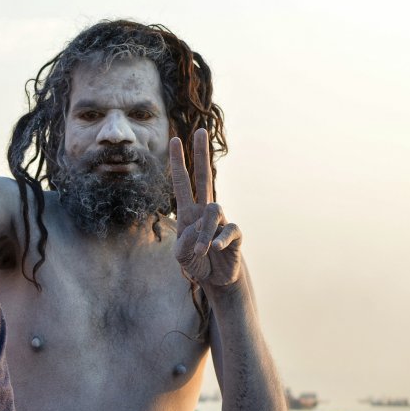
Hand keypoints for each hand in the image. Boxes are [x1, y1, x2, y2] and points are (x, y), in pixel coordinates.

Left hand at [169, 128, 242, 288]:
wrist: (215, 279)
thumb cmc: (195, 263)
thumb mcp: (180, 256)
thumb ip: (183, 243)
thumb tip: (199, 230)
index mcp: (187, 212)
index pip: (182, 182)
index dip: (177, 162)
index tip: (174, 140)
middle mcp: (204, 211)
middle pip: (204, 176)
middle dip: (200, 154)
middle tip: (201, 130)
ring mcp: (221, 220)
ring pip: (213, 209)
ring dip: (204, 232)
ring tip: (201, 251)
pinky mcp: (235, 234)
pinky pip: (229, 229)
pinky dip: (219, 240)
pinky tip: (215, 250)